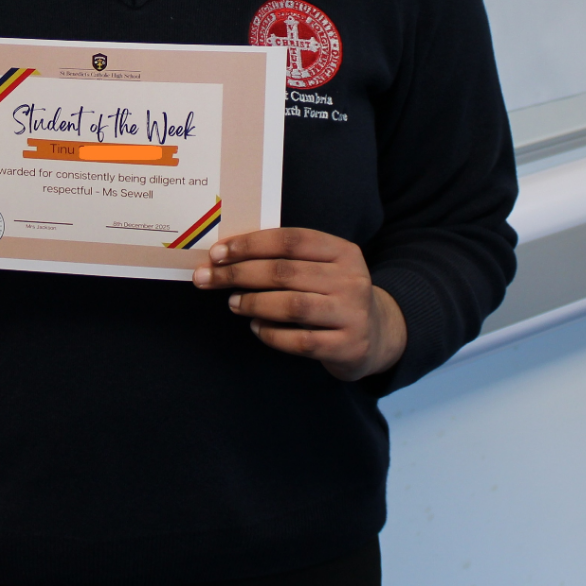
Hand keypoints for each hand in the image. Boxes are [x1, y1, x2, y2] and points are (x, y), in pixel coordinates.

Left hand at [191, 228, 406, 380]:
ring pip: (292, 306)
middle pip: (285, 273)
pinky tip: (256, 328)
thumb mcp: (323, 267)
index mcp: (343, 251)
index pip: (290, 239)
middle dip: (239, 274)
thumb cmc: (333, 294)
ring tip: (233, 303)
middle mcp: (352, 280)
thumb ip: (286, 258)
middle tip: (208, 279)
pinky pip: (299, 341)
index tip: (217, 254)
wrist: (376, 334)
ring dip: (254, 304)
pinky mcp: (347, 346)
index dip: (250, 244)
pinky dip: (271, 334)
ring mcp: (352, 314)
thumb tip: (226, 255)